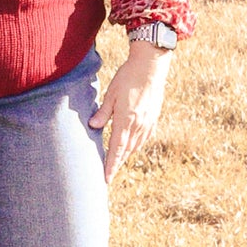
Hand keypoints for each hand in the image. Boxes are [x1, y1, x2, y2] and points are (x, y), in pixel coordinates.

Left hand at [88, 39, 171, 183]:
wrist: (151, 67)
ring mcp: (148, 122)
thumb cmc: (128, 77)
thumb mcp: (111, 93)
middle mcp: (139, 125)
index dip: (111, 165)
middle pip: (126, 151)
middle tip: (109, 174)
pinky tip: (134, 145)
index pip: (116, 149)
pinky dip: (137, 145)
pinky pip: (145, 137)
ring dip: (126, 155)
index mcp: (126, 120)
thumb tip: (93, 127)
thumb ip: (103, 112)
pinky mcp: (154, 117)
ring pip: (136, 145)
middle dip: (117, 163)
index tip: (106, 178)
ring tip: (118, 162)